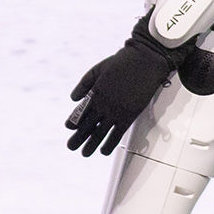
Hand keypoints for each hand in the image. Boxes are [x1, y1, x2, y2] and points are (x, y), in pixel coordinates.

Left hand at [65, 22, 188, 156]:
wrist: (144, 61)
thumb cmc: (121, 62)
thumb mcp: (96, 70)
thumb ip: (84, 85)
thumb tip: (73, 99)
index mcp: (95, 93)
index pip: (80, 113)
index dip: (74, 122)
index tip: (69, 128)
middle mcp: (103, 105)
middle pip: (87, 126)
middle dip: (78, 138)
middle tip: (71, 147)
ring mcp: (116, 111)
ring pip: (100, 133)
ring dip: (91, 144)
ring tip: (85, 153)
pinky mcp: (129, 115)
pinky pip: (117, 134)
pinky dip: (110, 144)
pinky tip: (104, 151)